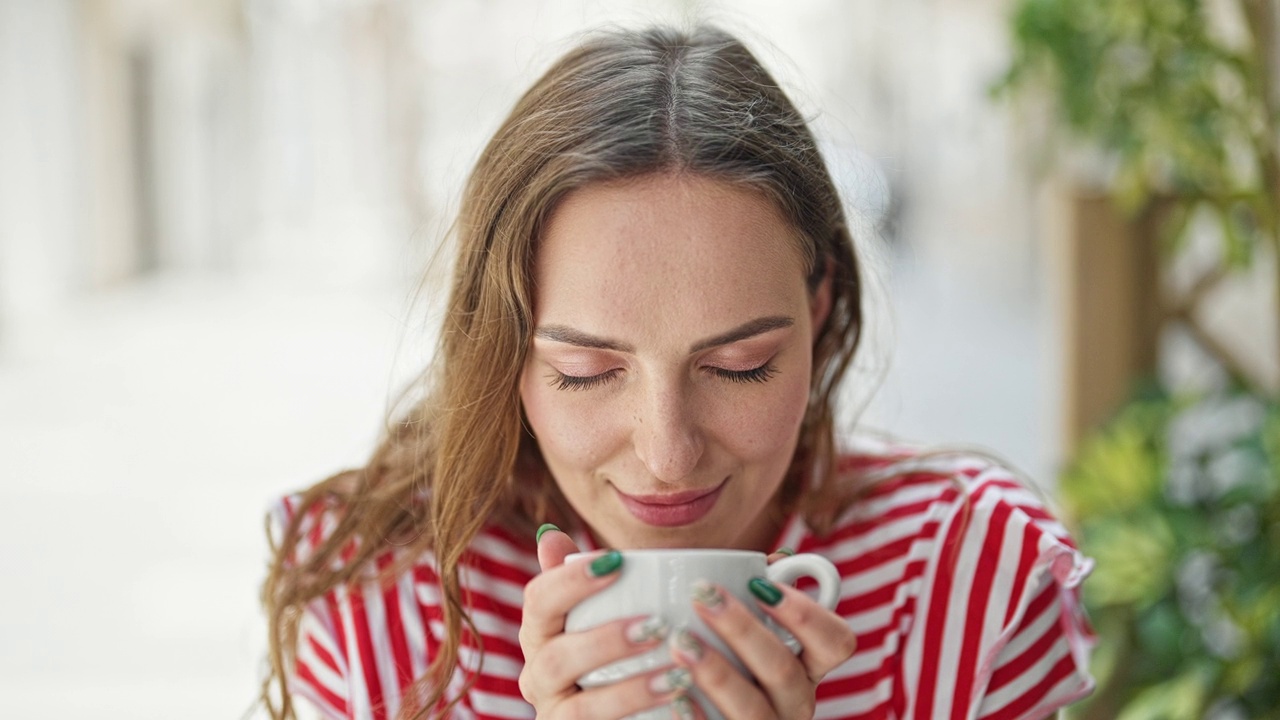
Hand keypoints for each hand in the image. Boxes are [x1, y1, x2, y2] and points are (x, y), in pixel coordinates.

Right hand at [518, 527, 689, 718]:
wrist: (624, 714)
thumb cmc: (611, 655)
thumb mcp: (597, 615)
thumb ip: (580, 580)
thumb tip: (551, 535)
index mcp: (539, 635)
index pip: (538, 600)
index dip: (572, 579)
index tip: (617, 560)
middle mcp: (538, 678)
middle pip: (556, 659)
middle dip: (605, 641)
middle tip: (657, 625)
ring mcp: (556, 718)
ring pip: (579, 711)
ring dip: (630, 691)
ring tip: (678, 675)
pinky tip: (677, 707)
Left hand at [665, 552, 856, 719]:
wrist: (707, 708)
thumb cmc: (724, 654)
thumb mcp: (745, 624)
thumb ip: (757, 590)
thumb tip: (772, 560)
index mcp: (809, 667)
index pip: (836, 642)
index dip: (805, 614)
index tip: (759, 585)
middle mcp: (796, 703)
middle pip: (784, 669)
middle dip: (741, 629)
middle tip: (701, 596)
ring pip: (753, 709)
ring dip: (717, 673)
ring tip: (680, 643)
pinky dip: (698, 717)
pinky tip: (676, 696)